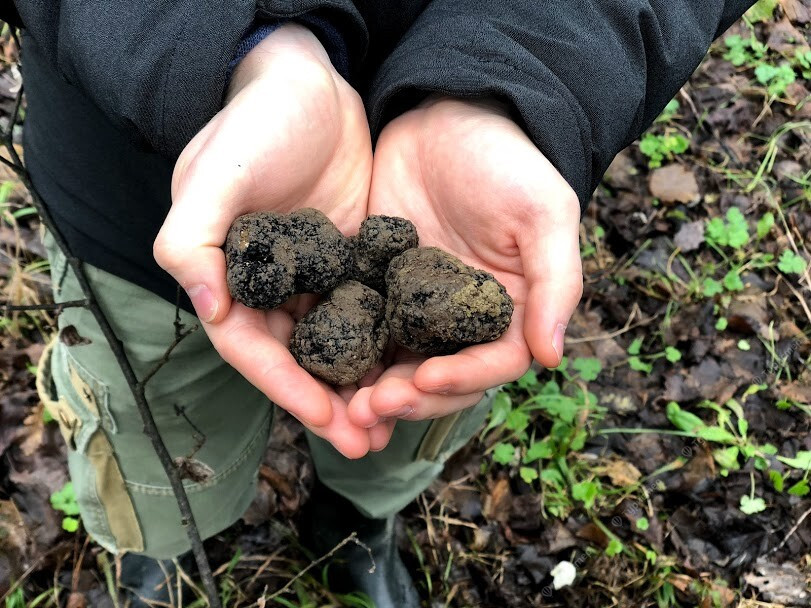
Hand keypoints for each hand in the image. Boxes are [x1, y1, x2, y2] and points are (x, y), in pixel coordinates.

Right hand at [154, 24, 375, 457]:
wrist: (310, 81)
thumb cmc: (257, 121)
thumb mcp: (216, 172)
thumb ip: (193, 237)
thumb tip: (205, 306)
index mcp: (229, 274)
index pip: (253, 348)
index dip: (286, 389)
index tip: (326, 422)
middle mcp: (270, 284)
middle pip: (296, 358)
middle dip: (328, 403)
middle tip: (368, 442)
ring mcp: (313, 274)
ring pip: (335, 343)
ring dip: (359, 384)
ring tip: (394, 423)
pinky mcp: (353, 258)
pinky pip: (367, 309)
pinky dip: (383, 342)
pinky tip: (411, 368)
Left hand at [348, 97, 582, 428]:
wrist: (447, 114)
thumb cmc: (507, 160)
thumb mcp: (544, 213)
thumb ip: (555, 283)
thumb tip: (550, 357)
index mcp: (509, 311)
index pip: (491, 363)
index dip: (461, 381)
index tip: (424, 380)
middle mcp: (462, 319)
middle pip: (439, 377)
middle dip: (408, 398)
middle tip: (369, 407)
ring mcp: (416, 308)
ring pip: (397, 364)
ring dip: (372, 390)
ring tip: (343, 403)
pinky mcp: (376, 287)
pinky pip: (360, 328)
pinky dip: (345, 352)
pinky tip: (319, 366)